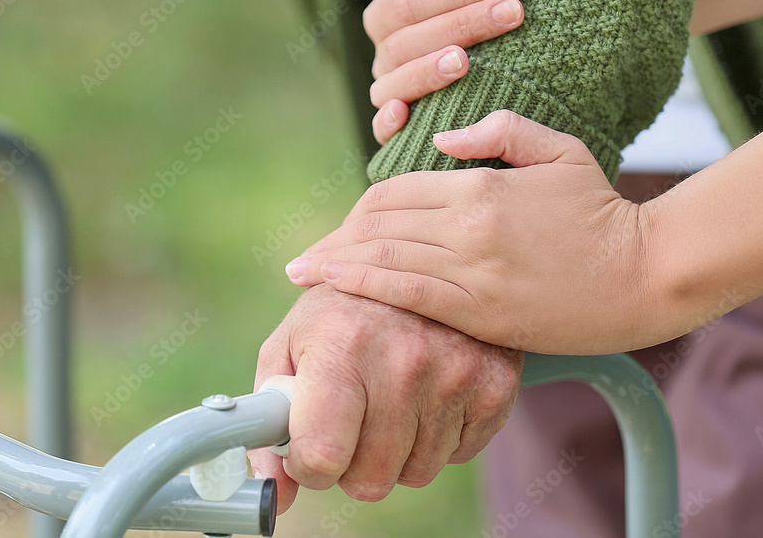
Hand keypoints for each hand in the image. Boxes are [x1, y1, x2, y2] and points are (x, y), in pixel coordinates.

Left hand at [250, 283, 522, 513]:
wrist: (420, 266)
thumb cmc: (342, 312)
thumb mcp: (290, 347)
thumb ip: (267, 423)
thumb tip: (272, 497)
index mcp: (343, 346)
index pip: (322, 457)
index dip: (308, 465)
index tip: (310, 445)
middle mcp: (404, 361)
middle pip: (370, 479)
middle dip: (352, 463)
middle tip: (351, 420)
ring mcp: (456, 373)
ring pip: (415, 473)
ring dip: (397, 450)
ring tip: (390, 398)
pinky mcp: (495, 384)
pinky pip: (457, 455)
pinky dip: (439, 436)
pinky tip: (428, 393)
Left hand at [285, 111, 669, 354]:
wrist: (647, 274)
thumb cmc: (605, 210)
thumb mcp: (560, 151)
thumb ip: (501, 131)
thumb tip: (443, 139)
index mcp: (481, 185)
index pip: (397, 189)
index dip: (362, 207)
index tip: (342, 223)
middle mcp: (466, 226)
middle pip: (380, 223)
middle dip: (339, 238)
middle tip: (310, 255)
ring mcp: (471, 272)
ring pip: (383, 258)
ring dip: (336, 264)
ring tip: (302, 272)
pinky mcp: (480, 314)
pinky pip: (406, 296)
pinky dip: (362, 288)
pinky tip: (332, 288)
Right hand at [366, 0, 523, 143]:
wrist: (509, 13)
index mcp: (388, 14)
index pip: (410, 2)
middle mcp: (386, 55)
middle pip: (407, 43)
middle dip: (462, 26)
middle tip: (512, 14)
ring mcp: (392, 90)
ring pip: (397, 82)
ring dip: (429, 72)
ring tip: (465, 61)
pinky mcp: (403, 125)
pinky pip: (380, 129)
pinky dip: (386, 123)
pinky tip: (405, 114)